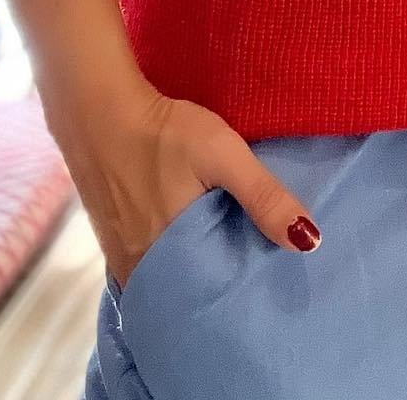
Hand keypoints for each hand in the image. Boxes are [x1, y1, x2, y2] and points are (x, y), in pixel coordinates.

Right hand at [65, 83, 323, 287]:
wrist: (97, 105)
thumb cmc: (163, 132)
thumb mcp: (223, 155)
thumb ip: (264, 196)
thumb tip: (309, 242)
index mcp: (167, 261)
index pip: (207, 302)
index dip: (234, 300)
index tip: (262, 296)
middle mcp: (137, 268)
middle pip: (183, 294)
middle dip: (212, 292)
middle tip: (247, 284)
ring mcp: (118, 254)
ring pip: (163, 279)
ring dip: (189, 274)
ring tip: (222, 264)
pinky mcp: (109, 234)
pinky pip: (145, 263)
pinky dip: (168, 260)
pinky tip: (185, 242)